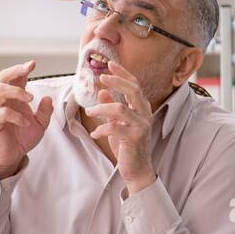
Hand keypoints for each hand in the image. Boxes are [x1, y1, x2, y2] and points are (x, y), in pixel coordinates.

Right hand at [0, 59, 52, 177]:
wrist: (12, 157)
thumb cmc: (22, 138)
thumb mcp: (40, 125)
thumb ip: (45, 112)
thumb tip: (47, 98)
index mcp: (14, 98)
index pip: (15, 78)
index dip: (22, 68)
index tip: (32, 63)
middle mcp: (3, 101)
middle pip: (3, 78)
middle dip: (15, 70)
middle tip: (27, 69)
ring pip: (0, 91)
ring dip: (16, 91)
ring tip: (30, 99)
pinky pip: (1, 113)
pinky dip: (15, 115)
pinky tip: (25, 122)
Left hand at [84, 60, 155, 192]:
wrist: (137, 169)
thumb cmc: (127, 145)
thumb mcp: (117, 123)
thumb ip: (111, 107)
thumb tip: (102, 91)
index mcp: (141, 108)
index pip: (134, 85)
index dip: (123, 74)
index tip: (110, 64)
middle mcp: (144, 114)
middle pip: (133, 90)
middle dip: (117, 81)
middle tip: (101, 77)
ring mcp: (141, 126)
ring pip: (121, 108)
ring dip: (102, 108)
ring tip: (90, 112)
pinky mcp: (135, 138)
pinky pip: (115, 128)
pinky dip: (102, 129)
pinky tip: (95, 133)